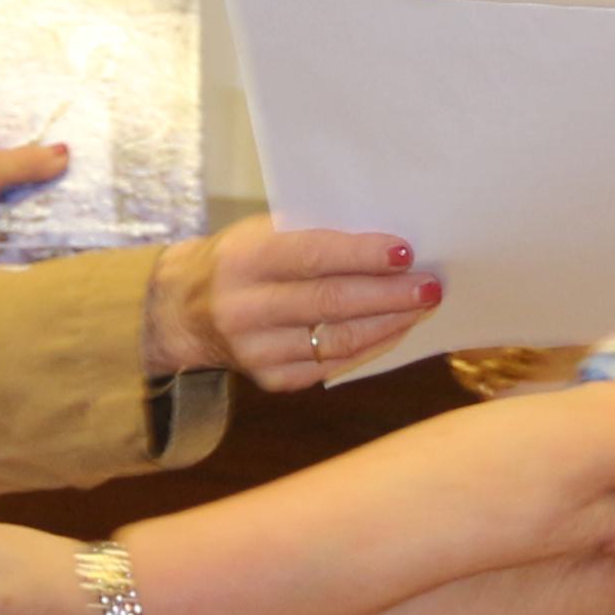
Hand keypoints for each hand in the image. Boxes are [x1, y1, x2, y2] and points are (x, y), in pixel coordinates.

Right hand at [143, 217, 439, 387]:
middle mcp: (245, 309)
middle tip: (430, 286)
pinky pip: (334, 364)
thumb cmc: (240, 260)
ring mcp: (257, 352)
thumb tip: (386, 245)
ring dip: (388, 323)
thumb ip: (313, 235)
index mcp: (243, 260)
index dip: (363, 255)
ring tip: (420, 307)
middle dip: (389, 295)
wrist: (184, 310)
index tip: (406, 251)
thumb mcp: (260, 233)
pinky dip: (369, 346)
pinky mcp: (272, 380)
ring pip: (338, 340)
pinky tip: (393, 330)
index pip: (312, 256)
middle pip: (331, 303)